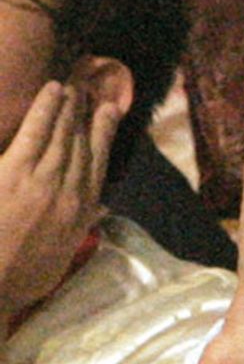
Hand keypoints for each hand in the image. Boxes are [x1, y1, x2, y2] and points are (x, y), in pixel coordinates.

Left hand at [0, 81, 119, 323]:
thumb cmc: (22, 278)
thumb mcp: (61, 257)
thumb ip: (74, 229)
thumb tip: (92, 211)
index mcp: (80, 213)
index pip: (97, 165)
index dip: (104, 134)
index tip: (109, 112)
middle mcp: (69, 193)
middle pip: (82, 145)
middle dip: (88, 114)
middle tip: (92, 86)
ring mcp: (43, 182)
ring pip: (63, 135)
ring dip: (70, 107)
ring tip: (74, 85)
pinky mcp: (15, 174)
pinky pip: (35, 134)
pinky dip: (47, 110)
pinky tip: (53, 91)